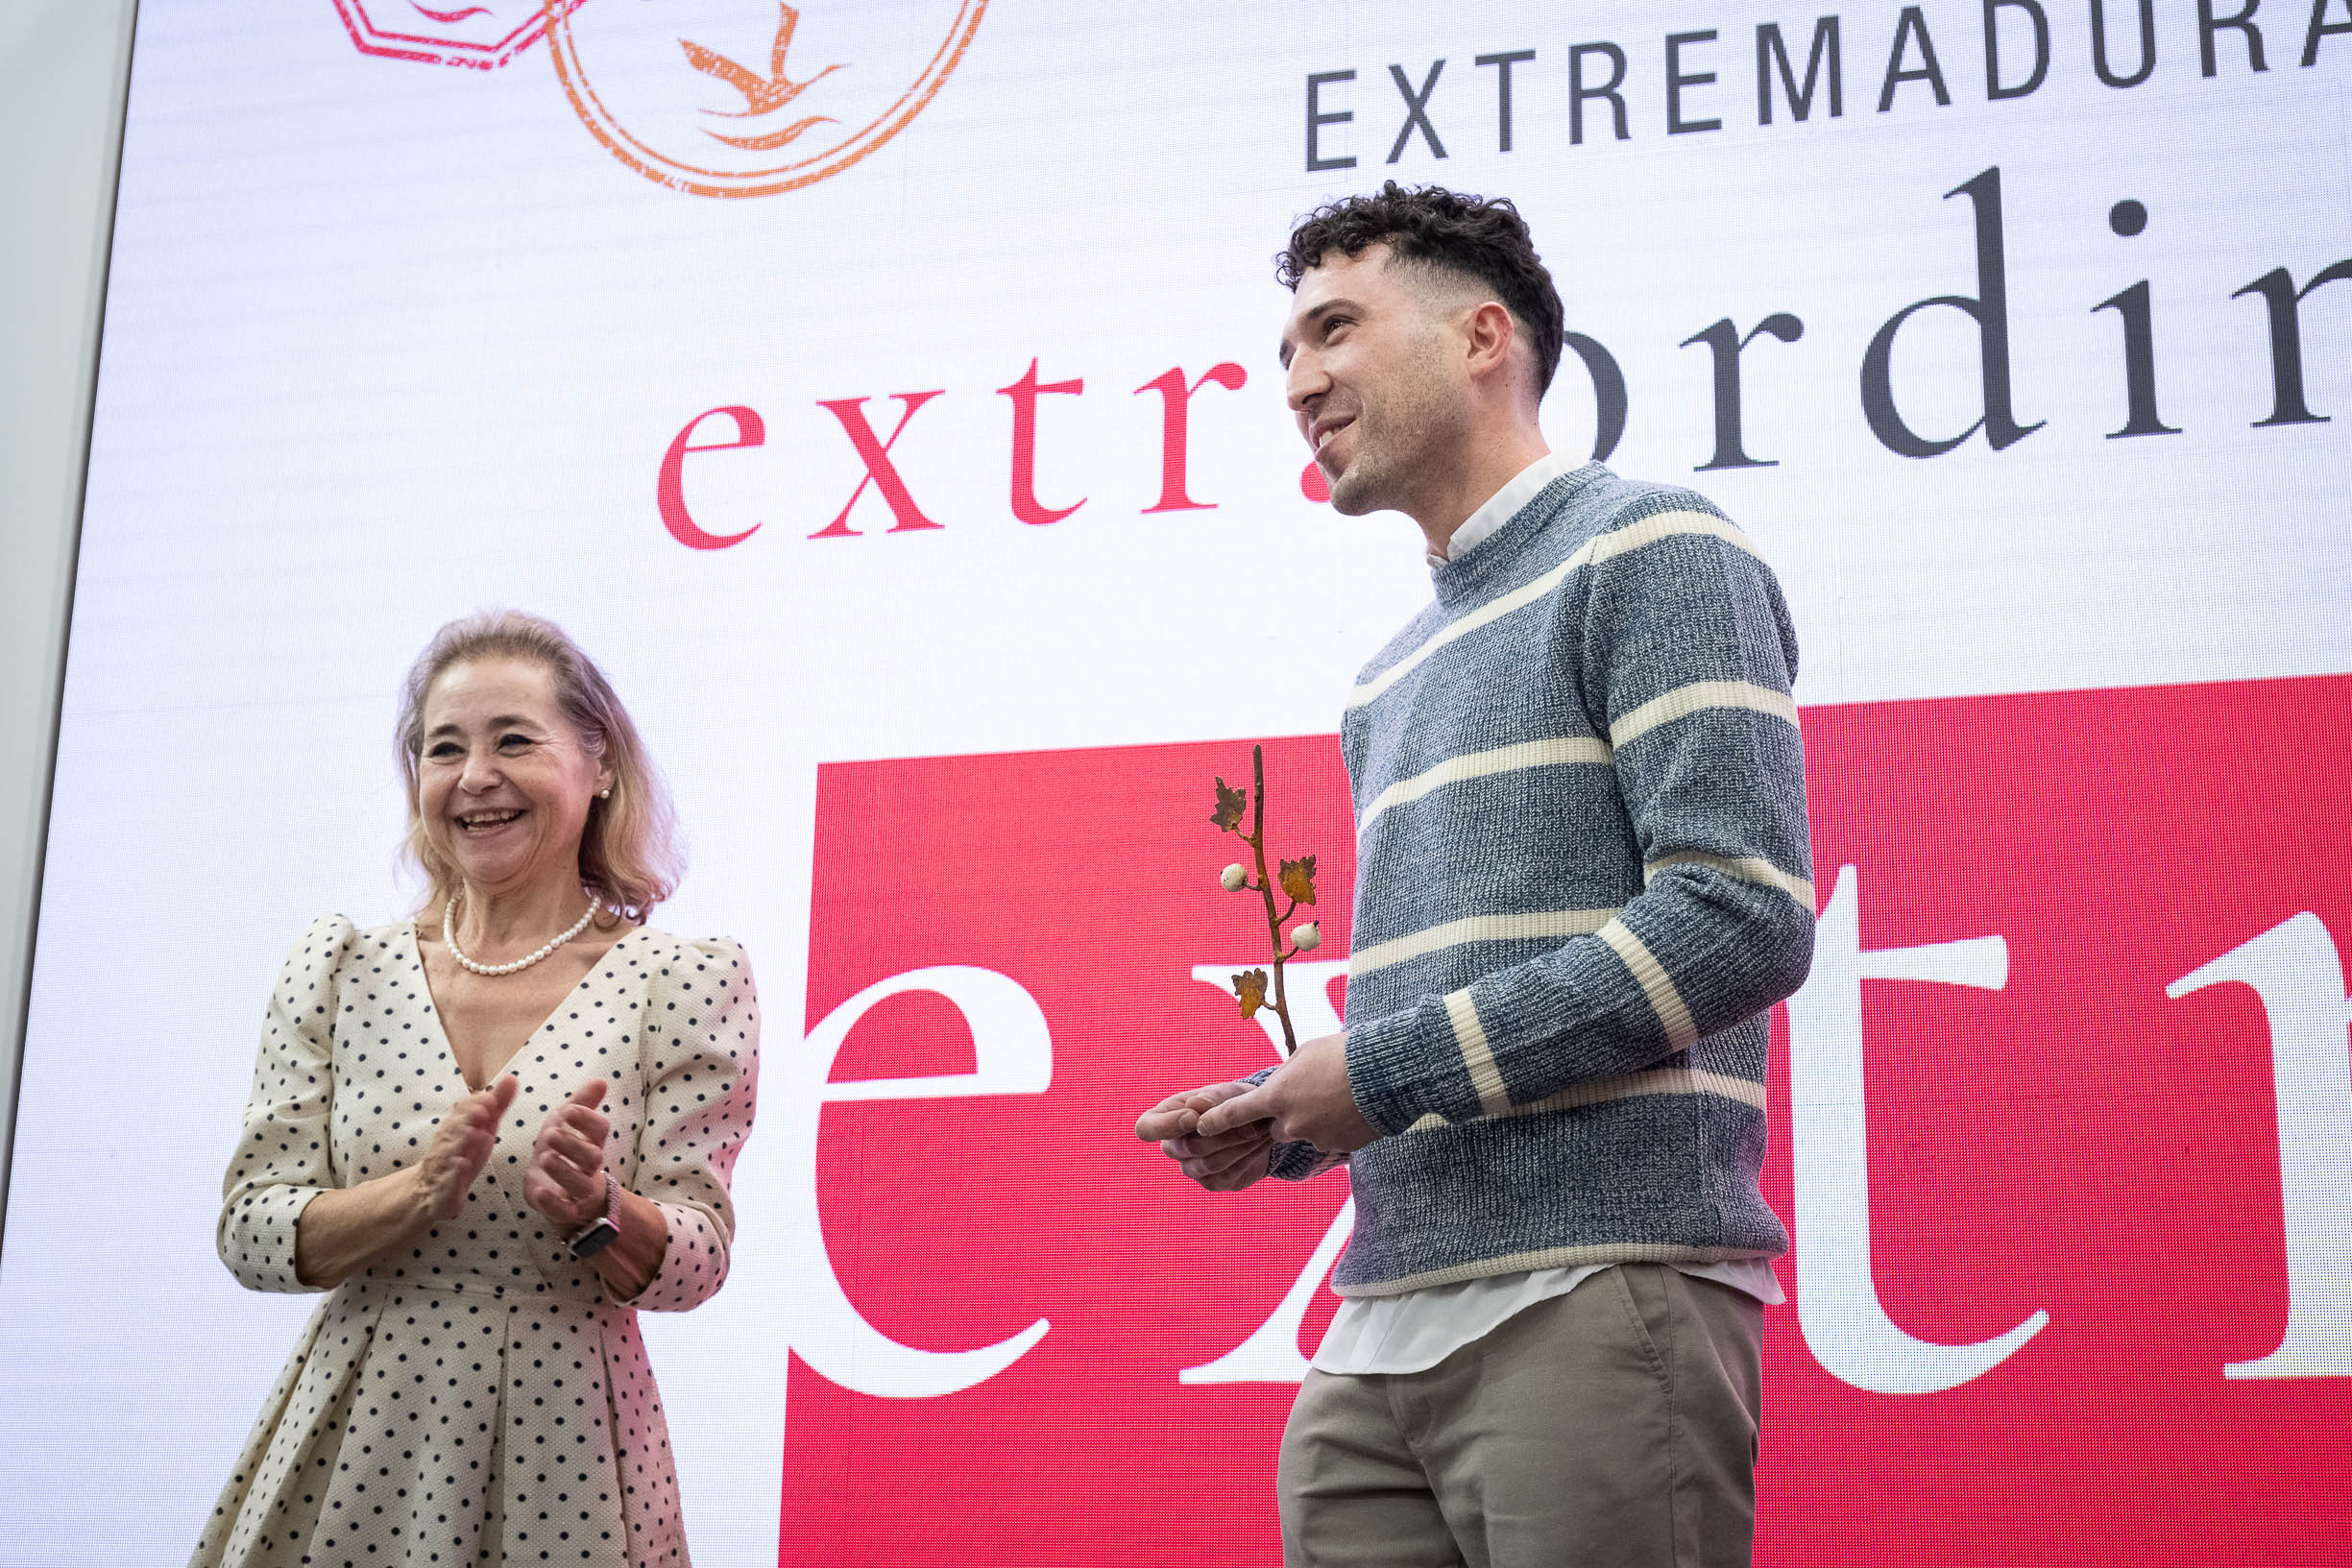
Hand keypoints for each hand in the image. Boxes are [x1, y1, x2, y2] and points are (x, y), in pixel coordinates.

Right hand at [417, 1076, 517, 1221]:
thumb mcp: (482, 1127)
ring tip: (476, 1134)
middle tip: (484, 1112)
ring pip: (448, 1151)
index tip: (490, 1098)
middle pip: (454, 1127)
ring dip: (461, 1142)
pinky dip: (454, 1173)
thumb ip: (496, 1105)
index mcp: (457, 1126)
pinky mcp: (443, 1187)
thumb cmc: (461, 1152)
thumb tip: (512, 1077)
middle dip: (468, 1118)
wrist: (431, 1191)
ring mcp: (443, 1165)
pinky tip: (463, 1167)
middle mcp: (447, 1142)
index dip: (475, 1104)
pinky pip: (447, 1179)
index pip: (462, 1110)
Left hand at [523, 1079, 613, 1229]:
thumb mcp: (566, 1122)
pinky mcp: (562, 1210)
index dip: (587, 1119)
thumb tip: (601, 1081)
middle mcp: (589, 1167)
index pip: (601, 1130)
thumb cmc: (561, 1149)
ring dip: (564, 1171)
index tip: (569, 1111)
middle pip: (594, 1157)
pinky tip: (540, 1191)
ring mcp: (577, 1191)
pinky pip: (565, 1212)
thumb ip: (582, 1101)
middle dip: (572, 1144)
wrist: (548, 1185)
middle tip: (549, 1135)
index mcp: (591, 1142)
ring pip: (583, 1186)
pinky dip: (553, 1203)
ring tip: (545, 1158)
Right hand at [1135, 1080, 1272, 1191]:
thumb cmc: (1233, 1102)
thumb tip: (1194, 1106)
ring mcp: (1191, 1169)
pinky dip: (1247, 1157)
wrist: (1258, 1123)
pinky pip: (1227, 1175)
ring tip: (1260, 1128)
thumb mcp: (1226, 1093)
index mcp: (1165, 1118)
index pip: (1145, 1128)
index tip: (1193, 1117)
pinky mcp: (1213, 1183)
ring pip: (1210, 1163)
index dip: (1165, 1126)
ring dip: (1238, 1144)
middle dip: (1221, 1133)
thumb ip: (1212, 1098)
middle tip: (1248, 1118)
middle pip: (1187, 1148)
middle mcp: (1173, 1147)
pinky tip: (1261, 1142)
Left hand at [1196, 1032, 1378, 1154]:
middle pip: (1278, 1129)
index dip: (1216, 1121)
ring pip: (1308, 1134)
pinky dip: (1340, 1127)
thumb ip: (1286, 1076)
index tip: (1200, 1127)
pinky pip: (1333, 1139)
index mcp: (1277, 1096)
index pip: (1236, 1113)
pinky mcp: (1341, 1147)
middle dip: (1289, 1117)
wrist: (1386, 1073)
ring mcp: (1317, 1138)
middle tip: (1313, 1094)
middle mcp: (1291, 1123)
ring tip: (1342, 1096)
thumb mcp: (1306, 1054)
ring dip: (1318, 1120)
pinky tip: (1356, 1108)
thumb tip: (1282, 1087)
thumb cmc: (1344, 1054)